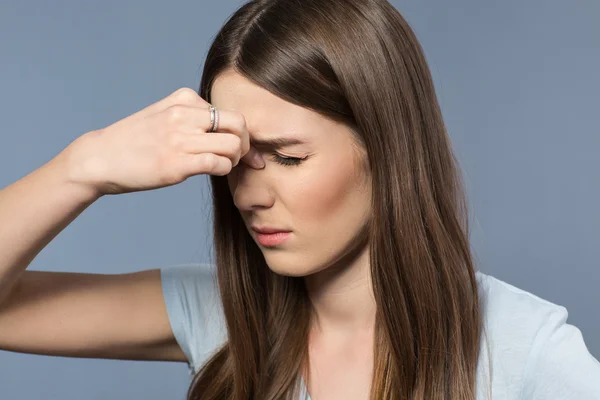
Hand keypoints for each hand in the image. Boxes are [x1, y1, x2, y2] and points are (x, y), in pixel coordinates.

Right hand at [59, 88, 263, 195]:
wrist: (100, 158)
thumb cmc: (134, 141)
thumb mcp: (163, 114)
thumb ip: (192, 116)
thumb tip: (227, 130)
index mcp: (183, 99)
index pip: (229, 111)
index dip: (241, 131)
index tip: (242, 147)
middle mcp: (184, 115)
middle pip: (238, 124)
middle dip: (246, 143)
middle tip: (239, 156)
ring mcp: (181, 138)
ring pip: (233, 145)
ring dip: (235, 159)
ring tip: (223, 165)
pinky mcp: (177, 163)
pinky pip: (218, 163)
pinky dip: (224, 169)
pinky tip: (214, 171)